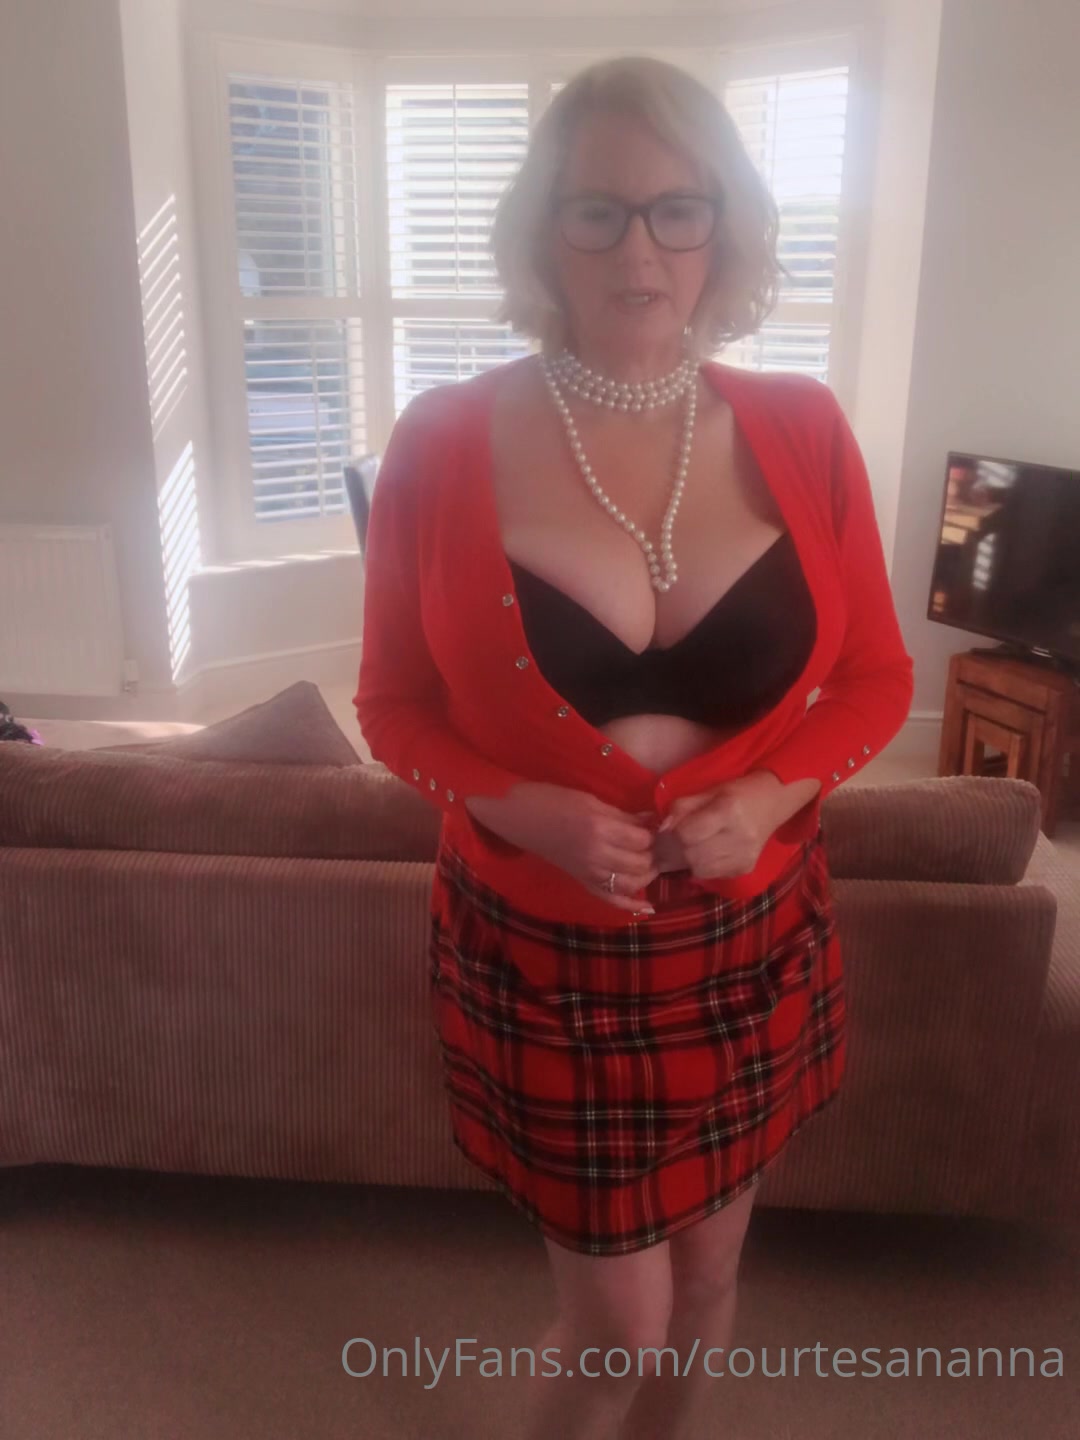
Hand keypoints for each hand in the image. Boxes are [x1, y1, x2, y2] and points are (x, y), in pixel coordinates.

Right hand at [466, 782, 659, 913]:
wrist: (519, 817)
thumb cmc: (552, 800)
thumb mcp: (591, 800)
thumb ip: (623, 815)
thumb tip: (652, 820)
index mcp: (599, 829)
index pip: (641, 839)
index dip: (652, 833)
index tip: (653, 825)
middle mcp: (597, 856)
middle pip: (640, 863)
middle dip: (652, 853)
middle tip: (654, 842)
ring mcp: (589, 873)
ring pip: (631, 884)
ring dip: (648, 874)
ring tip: (652, 861)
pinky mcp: (583, 882)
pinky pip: (611, 900)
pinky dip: (631, 905)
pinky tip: (648, 908)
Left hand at [658, 772, 784, 880]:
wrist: (773, 801)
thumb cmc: (738, 792)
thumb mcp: (708, 792)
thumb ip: (682, 808)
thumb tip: (661, 830)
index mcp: (728, 810)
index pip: (687, 834)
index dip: (671, 835)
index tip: (665, 832)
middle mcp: (739, 836)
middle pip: (692, 855)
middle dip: (676, 851)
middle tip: (670, 845)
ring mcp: (744, 856)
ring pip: (700, 869)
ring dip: (687, 861)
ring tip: (686, 849)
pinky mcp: (745, 868)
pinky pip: (712, 874)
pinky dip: (702, 867)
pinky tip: (703, 855)